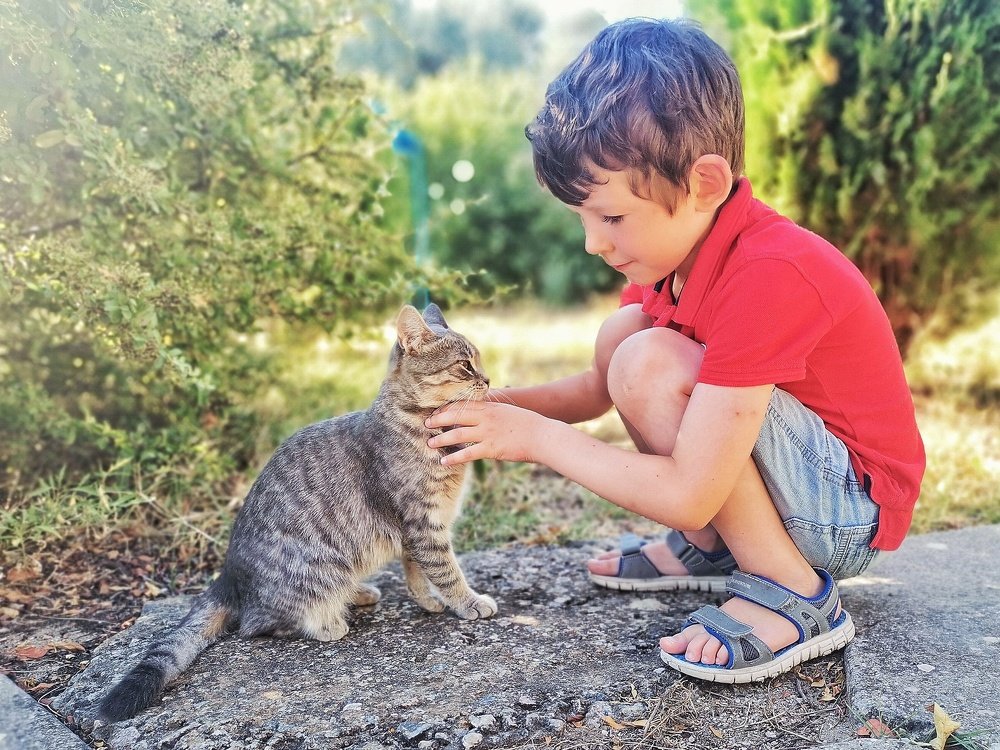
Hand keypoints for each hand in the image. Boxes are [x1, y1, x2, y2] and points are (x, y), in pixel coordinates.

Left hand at [425, 401, 543, 465]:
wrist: (542, 435)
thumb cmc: (527, 424)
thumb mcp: (507, 412)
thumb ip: (492, 413)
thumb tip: (480, 416)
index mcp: (489, 407)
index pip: (461, 405)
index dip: (445, 409)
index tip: (435, 413)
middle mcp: (485, 417)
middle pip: (455, 416)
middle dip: (438, 420)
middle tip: (426, 425)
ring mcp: (487, 433)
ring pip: (457, 435)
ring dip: (441, 439)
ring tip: (430, 444)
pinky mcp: (491, 448)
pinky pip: (467, 453)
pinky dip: (454, 458)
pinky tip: (444, 462)